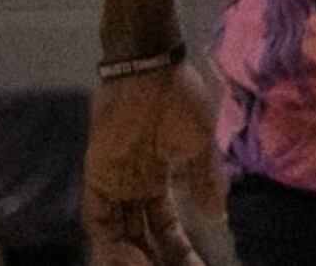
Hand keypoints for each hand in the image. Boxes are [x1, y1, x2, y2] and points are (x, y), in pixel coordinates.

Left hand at [81, 63, 213, 265]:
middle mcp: (132, 189)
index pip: (166, 227)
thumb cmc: (180, 99)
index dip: (180, 250)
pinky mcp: (97, 180)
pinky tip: (131, 262)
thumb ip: (204, 183)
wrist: (150, 70)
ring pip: (119, 236)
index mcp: (156, 180)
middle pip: (142, 236)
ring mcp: (112, 186)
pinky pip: (100, 224)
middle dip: (158, 258)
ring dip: (134, 258)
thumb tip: (219, 218)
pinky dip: (111, 246)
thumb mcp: (199, 145)